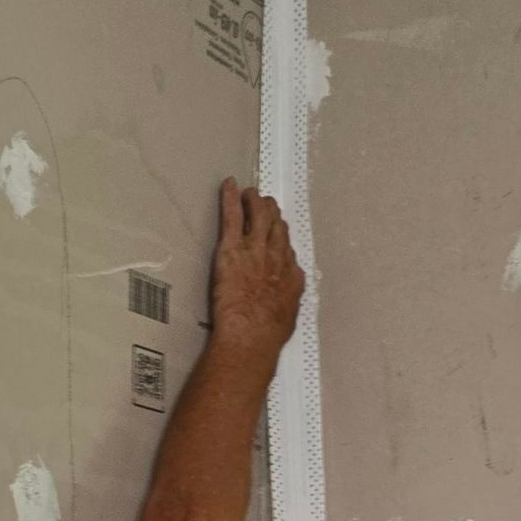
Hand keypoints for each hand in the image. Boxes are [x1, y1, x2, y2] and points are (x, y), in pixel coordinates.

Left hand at [209, 180, 302, 371]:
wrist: (252, 334)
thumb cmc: (268, 335)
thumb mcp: (287, 318)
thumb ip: (287, 302)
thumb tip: (284, 301)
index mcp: (291, 275)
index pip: (288, 249)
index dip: (282, 238)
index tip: (279, 234)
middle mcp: (277, 256)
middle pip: (277, 227)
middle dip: (272, 213)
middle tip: (266, 204)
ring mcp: (255, 249)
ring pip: (259, 215)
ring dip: (255, 202)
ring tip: (250, 193)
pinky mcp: (233, 247)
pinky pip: (233, 216)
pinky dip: (231, 198)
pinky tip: (229, 186)